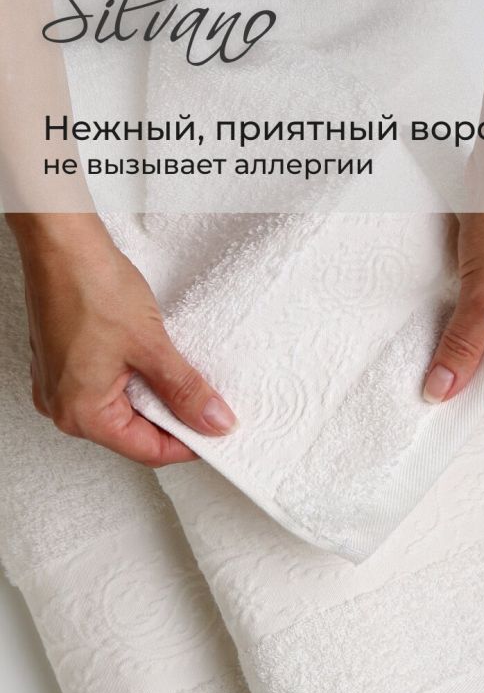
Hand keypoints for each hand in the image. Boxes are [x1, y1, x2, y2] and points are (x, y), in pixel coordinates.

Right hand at [10, 214, 237, 465]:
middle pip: (131, 432)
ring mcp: (58, 384)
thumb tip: (212, 420)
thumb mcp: (151, 345)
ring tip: (181, 377)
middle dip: (171, 419)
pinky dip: (133, 380)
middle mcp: (61, 405)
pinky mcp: (62, 362)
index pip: (145, 449)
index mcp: (79, 413)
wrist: (61, 242)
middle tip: (207, 403)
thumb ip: (184, 390)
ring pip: (119, 407)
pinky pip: (104, 386)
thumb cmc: (90, 285)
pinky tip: (153, 362)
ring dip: (154, 397)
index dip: (187, 444)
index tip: (216, 433)